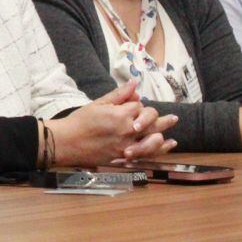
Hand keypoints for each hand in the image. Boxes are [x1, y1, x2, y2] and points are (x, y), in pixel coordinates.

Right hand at [49, 81, 177, 165]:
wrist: (67, 143)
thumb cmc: (79, 121)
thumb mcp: (98, 103)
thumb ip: (118, 95)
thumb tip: (134, 84)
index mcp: (121, 114)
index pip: (139, 106)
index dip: (137, 105)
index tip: (131, 105)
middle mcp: (128, 130)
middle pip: (153, 121)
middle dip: (162, 118)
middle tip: (173, 118)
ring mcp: (128, 145)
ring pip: (155, 137)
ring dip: (164, 131)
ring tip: (172, 126)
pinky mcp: (125, 157)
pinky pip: (149, 153)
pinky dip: (161, 148)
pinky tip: (168, 144)